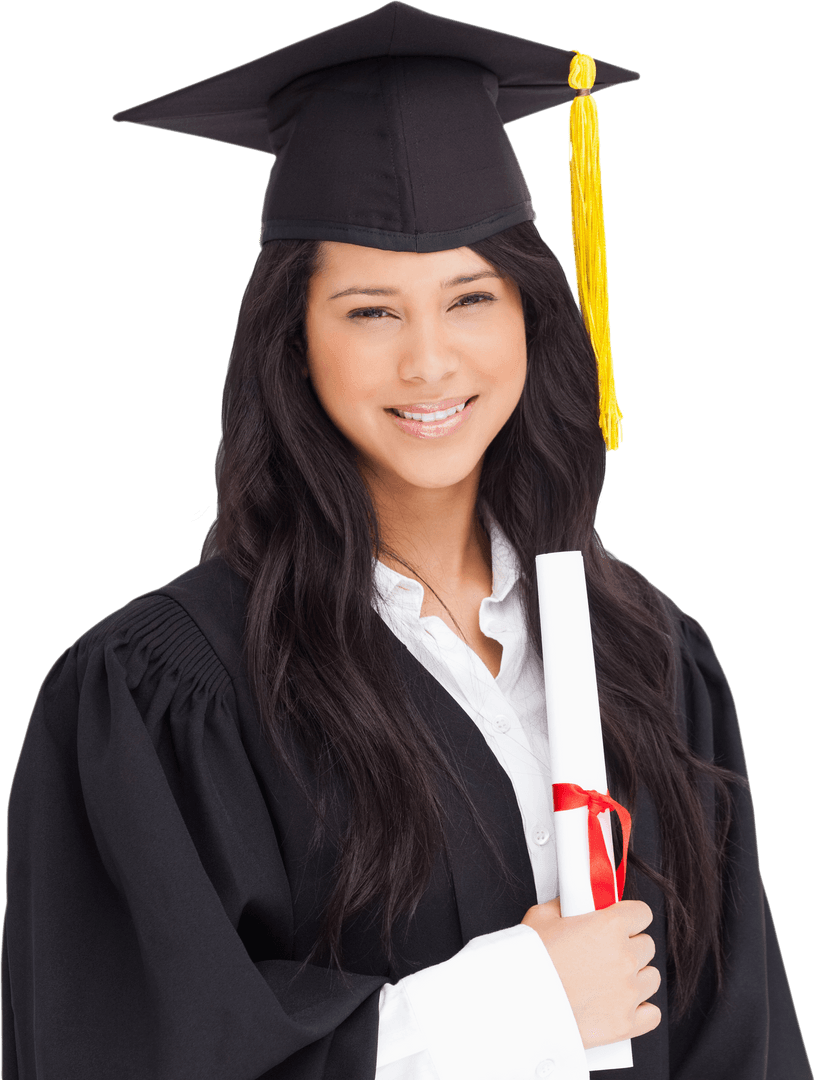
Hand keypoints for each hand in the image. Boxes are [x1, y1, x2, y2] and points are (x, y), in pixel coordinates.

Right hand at [521, 897, 660, 1048]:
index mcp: (609, 926)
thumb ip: (566, 904)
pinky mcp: (625, 1023)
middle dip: (629, 946)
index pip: (642, 913)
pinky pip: (652, 1014)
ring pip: (651, 978)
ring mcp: (627, 992)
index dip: (629, 916)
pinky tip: (621, 1003)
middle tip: (606, 951)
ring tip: (611, 979)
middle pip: (647, 945)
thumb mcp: (541, 917)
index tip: (621, 921)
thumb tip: (573, 900)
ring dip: (636, 976)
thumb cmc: (527, 962)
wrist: (518, 1004)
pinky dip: (640, 1010)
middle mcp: (624, 958)